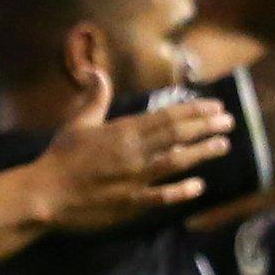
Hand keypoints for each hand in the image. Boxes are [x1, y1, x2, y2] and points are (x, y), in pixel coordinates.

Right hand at [39, 71, 236, 232]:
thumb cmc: (60, 157)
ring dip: (201, 153)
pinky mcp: (131, 203)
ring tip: (223, 145)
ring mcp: (135, 178)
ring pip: (176, 162)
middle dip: (206, 126)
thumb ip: (94, 98)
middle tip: (229, 121)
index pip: (166, 116)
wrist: (46, 194)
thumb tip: (97, 71)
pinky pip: (162, 196)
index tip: (215, 106)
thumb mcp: (77, 123)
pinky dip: (181, 191)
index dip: (194, 110)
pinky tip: (199, 186)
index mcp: (123, 131)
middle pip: (177, 136)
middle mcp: (134, 152)